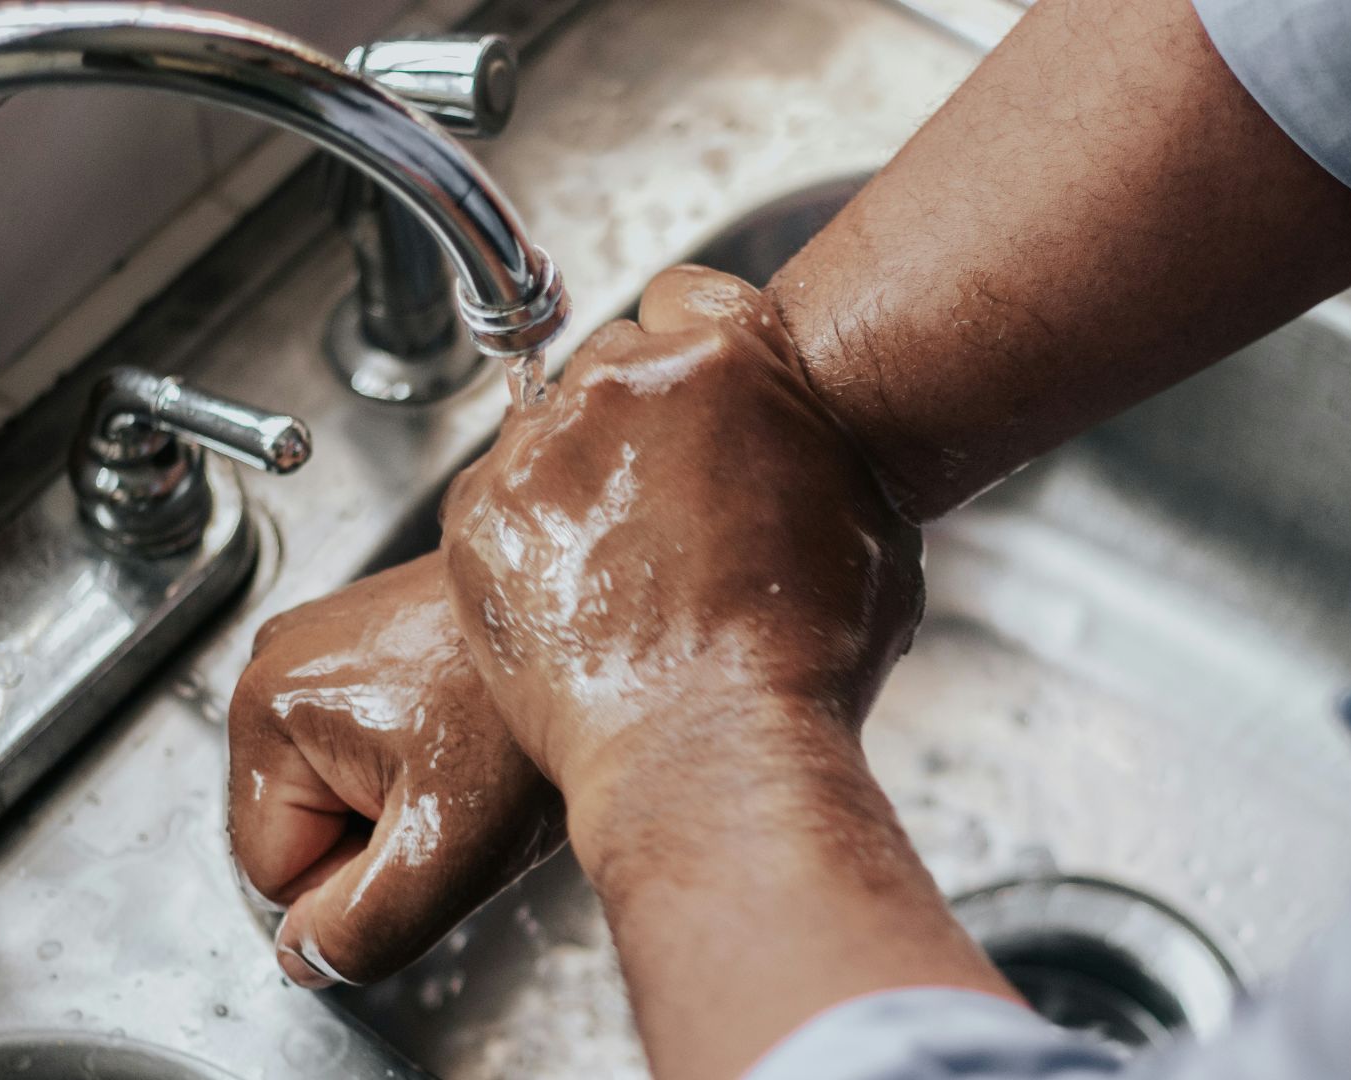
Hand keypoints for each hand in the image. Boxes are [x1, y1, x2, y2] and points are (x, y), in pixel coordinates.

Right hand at [227, 553, 562, 987]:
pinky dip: (427, 759)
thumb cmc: (533, 715)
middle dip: (381, 841)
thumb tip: (307, 957)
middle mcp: (280, 660)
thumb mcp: (448, 852)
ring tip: (473, 763)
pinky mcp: (373, 640)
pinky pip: (374, 747)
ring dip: (407, 803)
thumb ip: (360, 928)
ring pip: (342, 793)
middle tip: (460, 799)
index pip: (273, 876)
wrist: (614, 631)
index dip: (355, 888)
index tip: (428, 837)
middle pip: (304, 830)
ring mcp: (328, 643)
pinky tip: (477, 734)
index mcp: (267, 707)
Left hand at [441, 268, 1006, 1079]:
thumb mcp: (872, 529)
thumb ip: (822, 452)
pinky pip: (495, 499)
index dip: (692, 358)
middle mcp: (625, 380)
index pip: (686, 295)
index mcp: (730, 358)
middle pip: (613, 361)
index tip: (695, 406)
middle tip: (665, 508)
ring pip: (549, 431)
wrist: (710, 752)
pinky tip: (575, 598)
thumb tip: (815, 448)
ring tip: (622, 570)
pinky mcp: (479, 515)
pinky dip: (525, 539)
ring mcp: (542, 445)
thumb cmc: (804, 659)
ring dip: (577, 480)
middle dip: (635, 422)